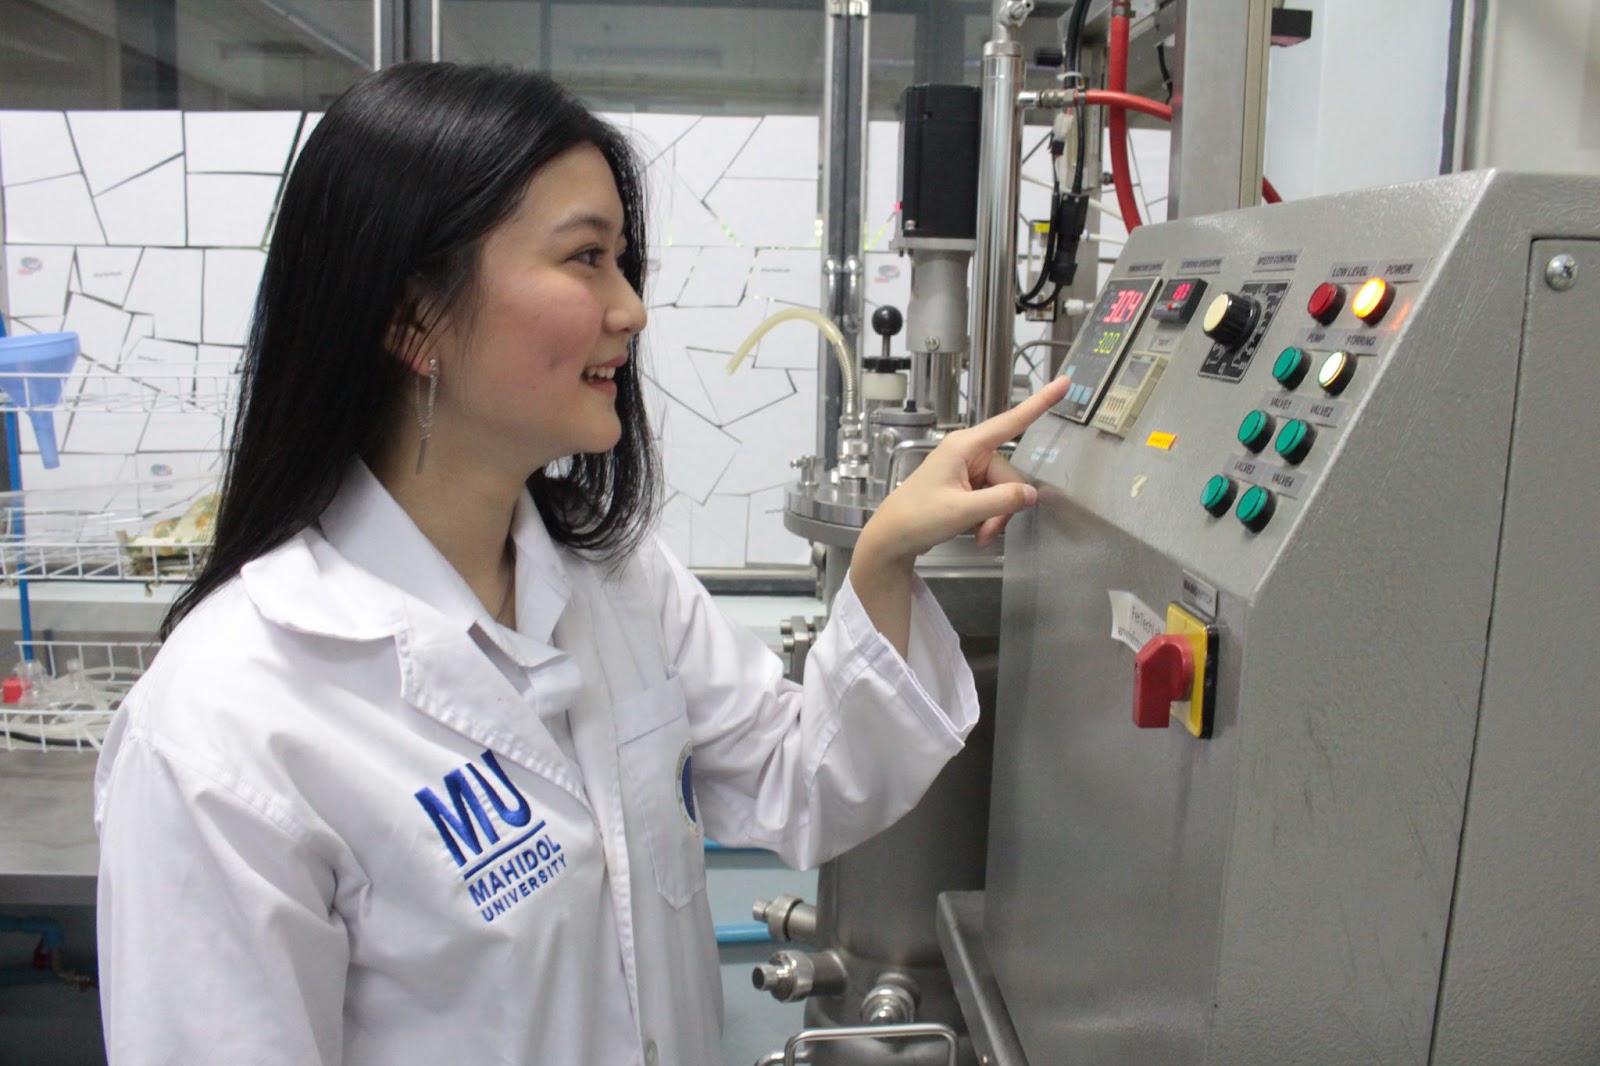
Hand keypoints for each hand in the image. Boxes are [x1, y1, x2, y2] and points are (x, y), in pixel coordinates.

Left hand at [858, 375, 1070, 565]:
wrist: (891, 539)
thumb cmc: (916, 518)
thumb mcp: (962, 511)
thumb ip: (1001, 501)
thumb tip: (1031, 494)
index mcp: (965, 446)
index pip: (1011, 421)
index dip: (1040, 403)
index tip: (1064, 383)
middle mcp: (968, 452)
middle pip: (1009, 474)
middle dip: (1004, 506)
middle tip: (986, 531)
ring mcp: (967, 469)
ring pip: (1003, 490)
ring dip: (995, 516)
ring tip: (977, 535)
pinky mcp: (966, 486)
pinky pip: (992, 498)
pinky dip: (988, 518)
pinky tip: (975, 532)